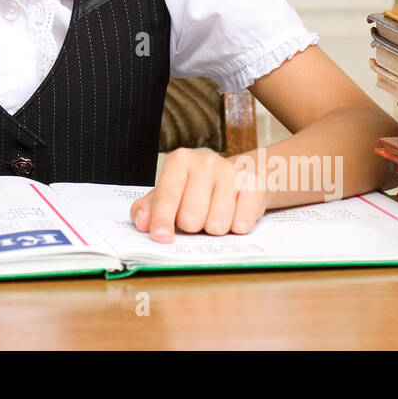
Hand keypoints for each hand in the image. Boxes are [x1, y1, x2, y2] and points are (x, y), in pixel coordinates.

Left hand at [129, 148, 267, 241]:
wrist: (239, 176)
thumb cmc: (197, 189)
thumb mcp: (170, 193)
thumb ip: (149, 208)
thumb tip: (143, 223)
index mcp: (180, 161)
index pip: (167, 196)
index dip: (162, 220)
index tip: (160, 237)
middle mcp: (205, 161)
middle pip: (191, 218)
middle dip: (193, 226)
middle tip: (197, 215)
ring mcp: (231, 172)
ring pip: (216, 225)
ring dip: (214, 228)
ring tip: (215, 213)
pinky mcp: (254, 185)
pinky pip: (241, 224)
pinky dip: (236, 227)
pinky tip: (234, 213)